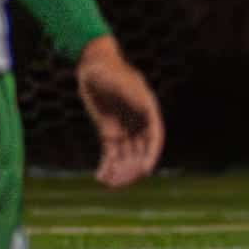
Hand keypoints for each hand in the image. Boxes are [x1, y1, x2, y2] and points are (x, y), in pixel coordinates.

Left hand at [77, 37, 163, 187]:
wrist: (93, 66)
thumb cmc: (109, 70)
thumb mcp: (120, 81)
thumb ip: (131, 94)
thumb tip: (147, 108)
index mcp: (148, 112)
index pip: (154, 138)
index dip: (151, 155)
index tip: (145, 170)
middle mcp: (139, 123)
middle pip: (140, 152)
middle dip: (131, 168)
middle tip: (118, 182)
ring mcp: (125, 129)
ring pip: (126, 157)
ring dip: (119, 171)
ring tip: (106, 182)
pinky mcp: (109, 133)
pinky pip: (111, 154)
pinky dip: (107, 166)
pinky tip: (99, 176)